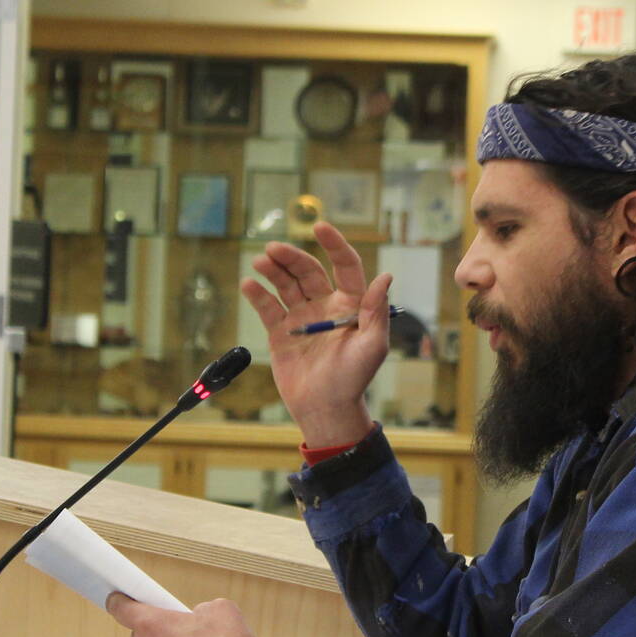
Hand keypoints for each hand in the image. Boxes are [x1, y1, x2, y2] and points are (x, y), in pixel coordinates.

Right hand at [239, 220, 391, 447]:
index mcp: (351, 304)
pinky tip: (249, 284)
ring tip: (260, 262)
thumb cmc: (354, 379)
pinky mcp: (281, 332)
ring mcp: (302, 317)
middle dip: (292, 257)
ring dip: (273, 270)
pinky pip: (268, 307)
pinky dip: (258, 294)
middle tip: (273, 249)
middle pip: (309, 271)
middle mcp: (326, 305)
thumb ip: (375, 311)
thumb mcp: (372, 346)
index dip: (335, 245)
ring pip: (286, 284)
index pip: (345, 265)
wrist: (326, 409)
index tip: (320, 227)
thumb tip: (385, 276)